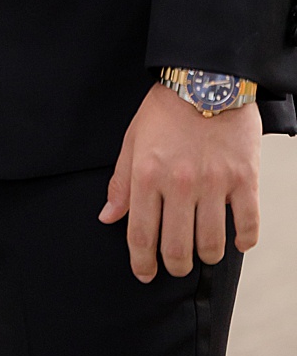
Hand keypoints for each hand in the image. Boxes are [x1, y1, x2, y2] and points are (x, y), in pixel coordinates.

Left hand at [100, 84, 262, 280]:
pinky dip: (243, 241)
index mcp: (147, 174)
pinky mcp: (245, 179)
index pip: (141, 232)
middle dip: (174, 265)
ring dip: (206, 256)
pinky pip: (247, 223)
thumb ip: (121, 183)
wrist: (206, 82)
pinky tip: (236, 242)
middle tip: (175, 267)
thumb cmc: (165, 112)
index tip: (143, 274)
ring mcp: (215, 183)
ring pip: (212, 241)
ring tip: (203, 254)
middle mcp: (180, 183)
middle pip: (177, 245)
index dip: (141, 261)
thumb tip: (108, 217)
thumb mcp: (132, 142)